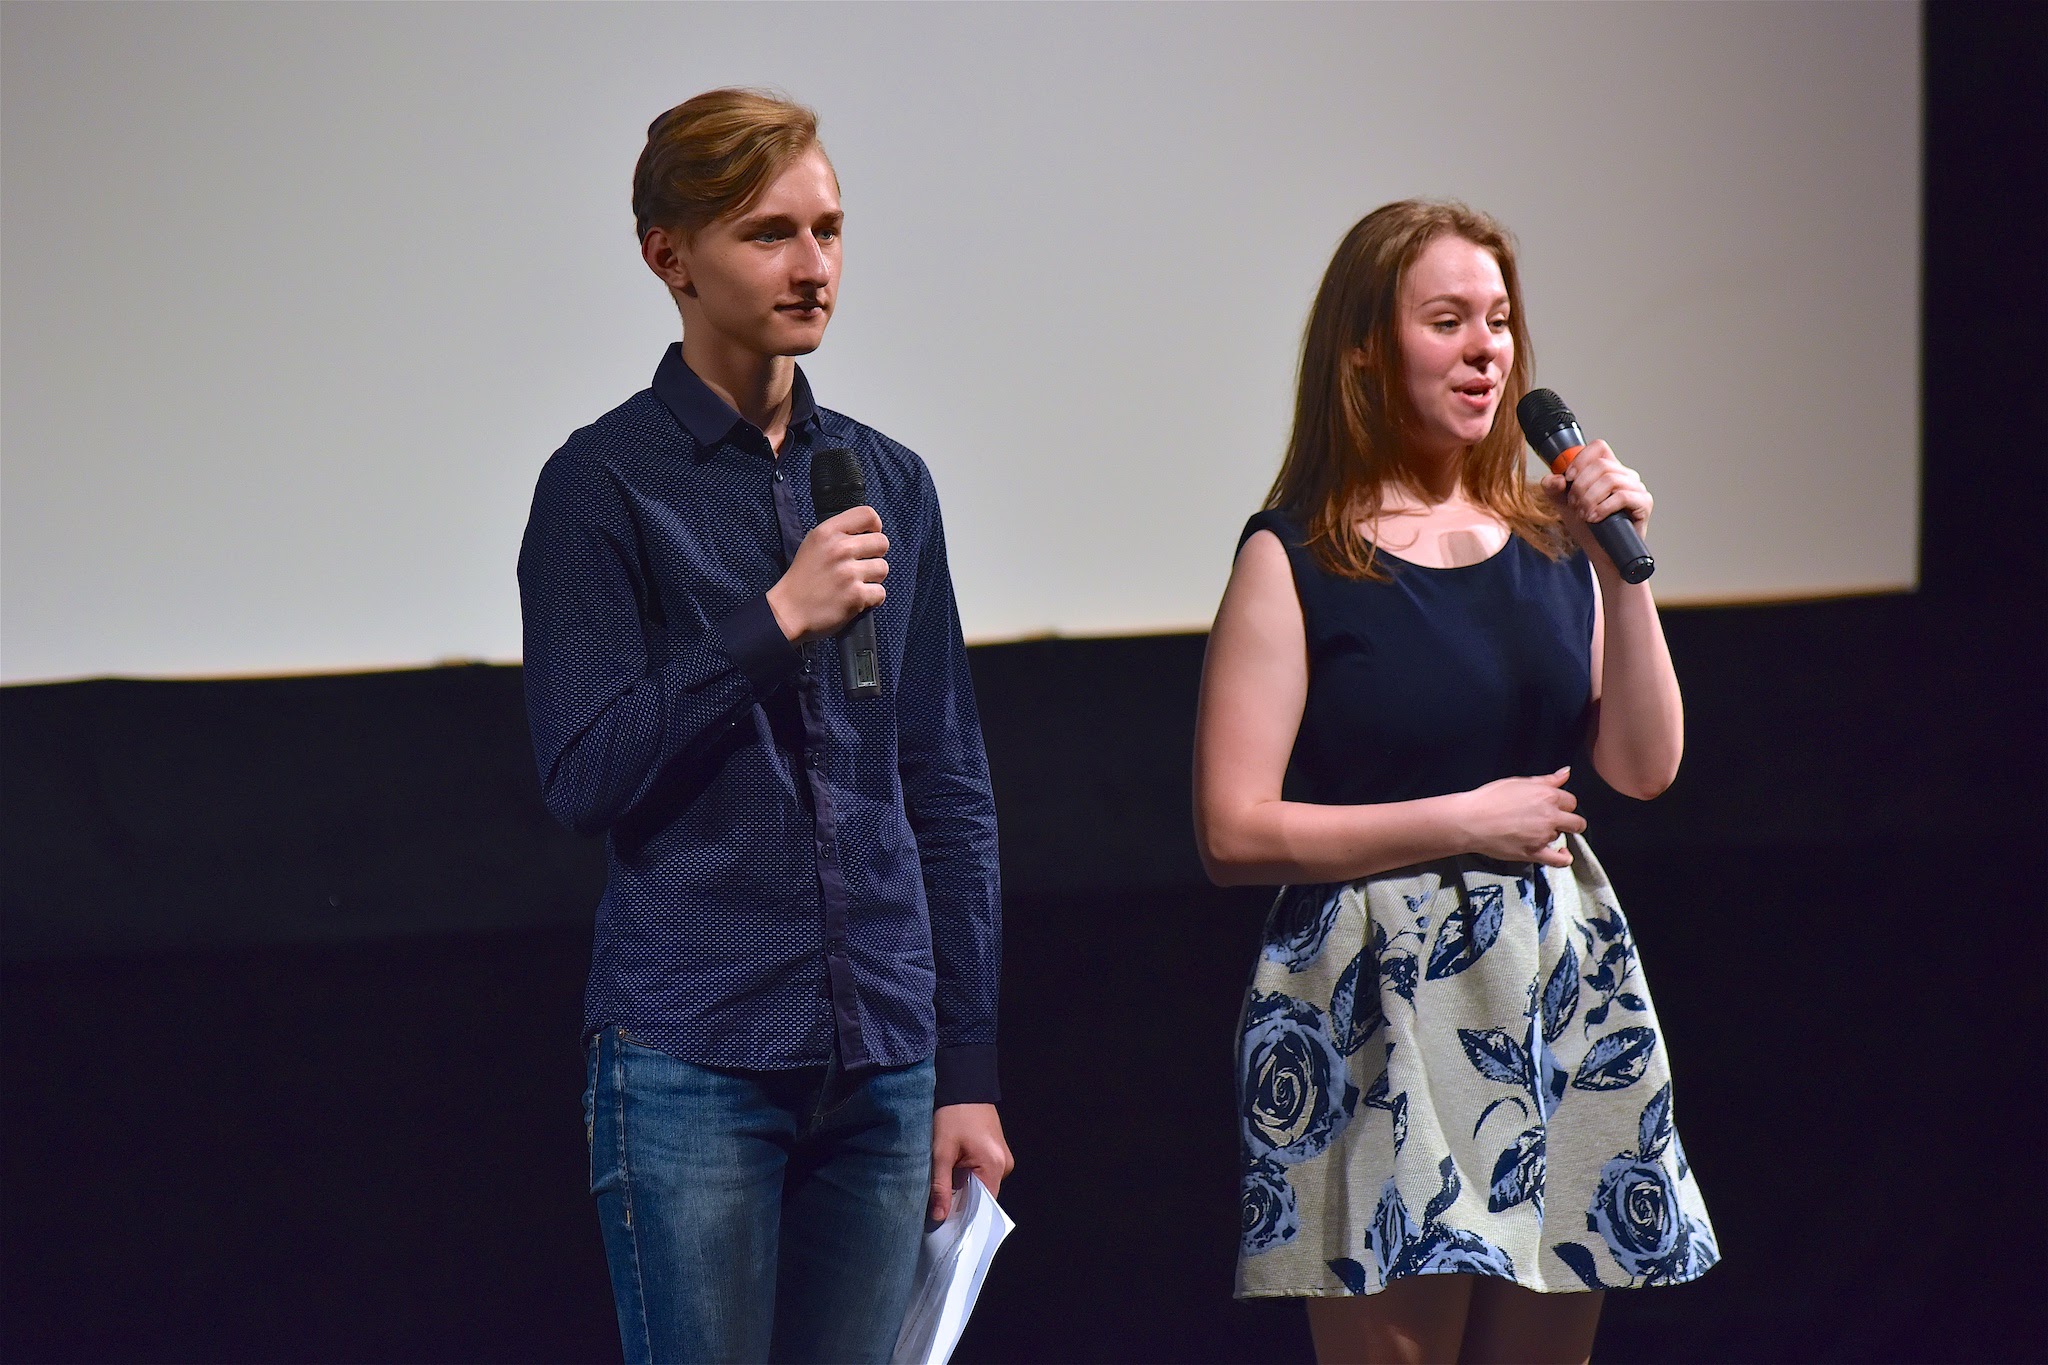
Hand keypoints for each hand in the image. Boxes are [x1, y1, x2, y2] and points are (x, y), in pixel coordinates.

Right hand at [765, 506, 887, 643]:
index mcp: (828, 532)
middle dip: (875, 555)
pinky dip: (871, 599)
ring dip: (874, 578)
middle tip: (861, 565)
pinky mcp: (856, 596)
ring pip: (883, 568)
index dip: (874, 527)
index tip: (868, 538)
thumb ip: (839, 533)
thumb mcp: (813, 543)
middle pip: (882, 542)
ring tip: (856, 583)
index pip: (868, 515)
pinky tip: (856, 599)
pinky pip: (880, 593)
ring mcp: (848, 573)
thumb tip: (868, 530)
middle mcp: (840, 549)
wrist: (788, 611)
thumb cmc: (803, 578)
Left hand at [929, 1102, 1011, 1223]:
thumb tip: (939, 1217)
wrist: (964, 1085)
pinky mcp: (997, 1152)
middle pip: (983, 1196)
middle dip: (961, 1200)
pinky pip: (983, 1173)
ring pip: (981, 1185)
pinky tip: (954, 1169)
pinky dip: (968, 1175)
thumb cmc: (952, 1114)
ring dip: (963, 1187)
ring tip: (945, 1181)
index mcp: (995, 1165)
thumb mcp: (941, 1151)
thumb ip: (940, 1186)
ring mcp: (1003, 1158)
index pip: (983, 1205)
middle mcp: (1005, 1164)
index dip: (964, 1215)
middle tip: (938, 1202)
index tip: (945, 1222)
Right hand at [1451, 768, 1585, 865]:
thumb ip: (1546, 780)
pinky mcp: (1535, 853)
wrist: (1470, 820)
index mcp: (1547, 795)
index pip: (1570, 801)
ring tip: (1534, 831)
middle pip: (1576, 821)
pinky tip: (1562, 853)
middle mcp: (1550, 815)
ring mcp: (1544, 836)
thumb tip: (1566, 772)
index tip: (1553, 806)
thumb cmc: (1489, 798)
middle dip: (1569, 821)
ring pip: (1561, 836)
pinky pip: (1560, 860)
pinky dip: (1564, 858)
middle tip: (1555, 821)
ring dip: (1553, 834)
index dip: (1562, 804)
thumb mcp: (1518, 782)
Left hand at [1540, 440, 1652, 563]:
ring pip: (1611, 479)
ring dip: (1590, 498)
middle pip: (1601, 465)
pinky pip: (1623, 496)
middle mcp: (1624, 475)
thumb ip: (1554, 489)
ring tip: (1584, 514)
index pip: (1598, 447)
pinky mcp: (1644, 503)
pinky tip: (1594, 518)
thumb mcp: (1564, 505)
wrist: (1602, 554)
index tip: (1568, 479)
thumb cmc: (1588, 528)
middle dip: (1581, 486)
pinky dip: (1603, 507)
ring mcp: (1636, 488)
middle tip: (1575, 505)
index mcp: (1608, 469)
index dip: (1580, 460)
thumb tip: (1555, 478)